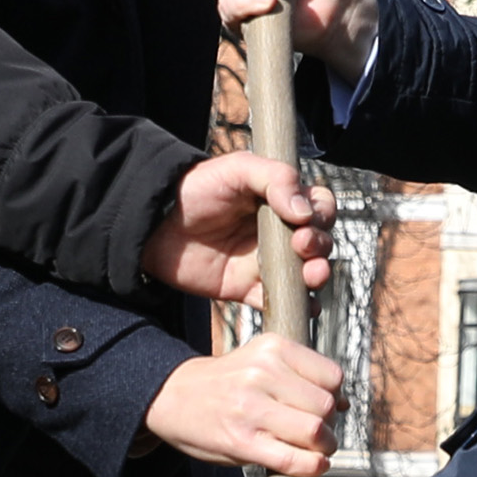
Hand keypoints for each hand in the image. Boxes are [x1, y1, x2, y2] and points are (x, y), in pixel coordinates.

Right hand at [141, 336, 345, 476]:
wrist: (172, 397)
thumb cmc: (225, 383)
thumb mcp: (260, 361)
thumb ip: (300, 377)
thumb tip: (345, 404)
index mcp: (272, 347)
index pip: (332, 377)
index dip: (335, 397)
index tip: (321, 407)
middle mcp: (262, 373)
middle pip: (326, 406)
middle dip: (329, 424)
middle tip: (317, 433)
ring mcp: (251, 408)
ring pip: (315, 431)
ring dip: (324, 447)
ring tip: (313, 448)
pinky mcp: (242, 442)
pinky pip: (292, 459)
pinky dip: (311, 467)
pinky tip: (312, 465)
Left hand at [142, 150, 332, 308]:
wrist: (153, 225)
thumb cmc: (194, 190)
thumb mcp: (235, 169)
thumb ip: (274, 178)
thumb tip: (304, 210)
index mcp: (279, 200)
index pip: (318, 206)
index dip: (322, 215)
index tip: (306, 222)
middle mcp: (278, 231)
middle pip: (319, 241)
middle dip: (321, 247)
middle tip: (303, 247)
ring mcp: (265, 261)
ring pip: (306, 273)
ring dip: (317, 276)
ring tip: (311, 277)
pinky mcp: (248, 288)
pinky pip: (280, 300)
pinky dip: (297, 306)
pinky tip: (303, 306)